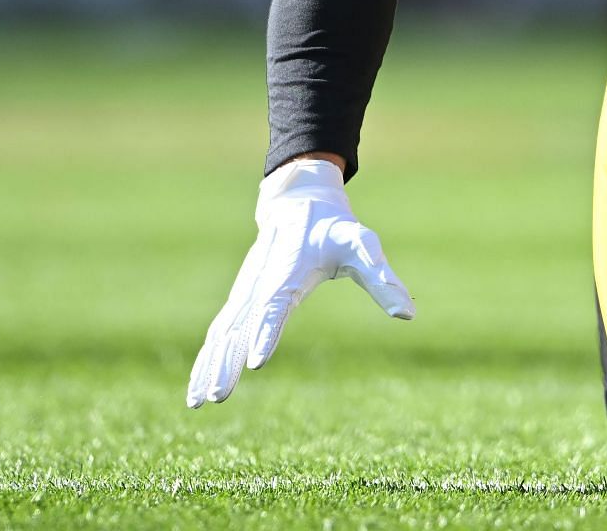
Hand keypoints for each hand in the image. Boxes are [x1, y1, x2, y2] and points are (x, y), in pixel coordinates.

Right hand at [186, 158, 414, 407]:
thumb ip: (382, 279)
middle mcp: (260, 287)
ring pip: (222, 335)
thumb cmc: (335, 229)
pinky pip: (220, 333)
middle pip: (238, 329)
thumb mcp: (363, 247)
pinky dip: (207, 358)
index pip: (275, 308)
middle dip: (226, 362)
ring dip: (209, 366)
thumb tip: (408, 315)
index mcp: (289, 274)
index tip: (256, 362)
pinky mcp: (240, 301)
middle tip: (217, 396)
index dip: (266, 334)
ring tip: (199, 402)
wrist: (298, 204)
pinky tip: (198, 387)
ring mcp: (245, 295)